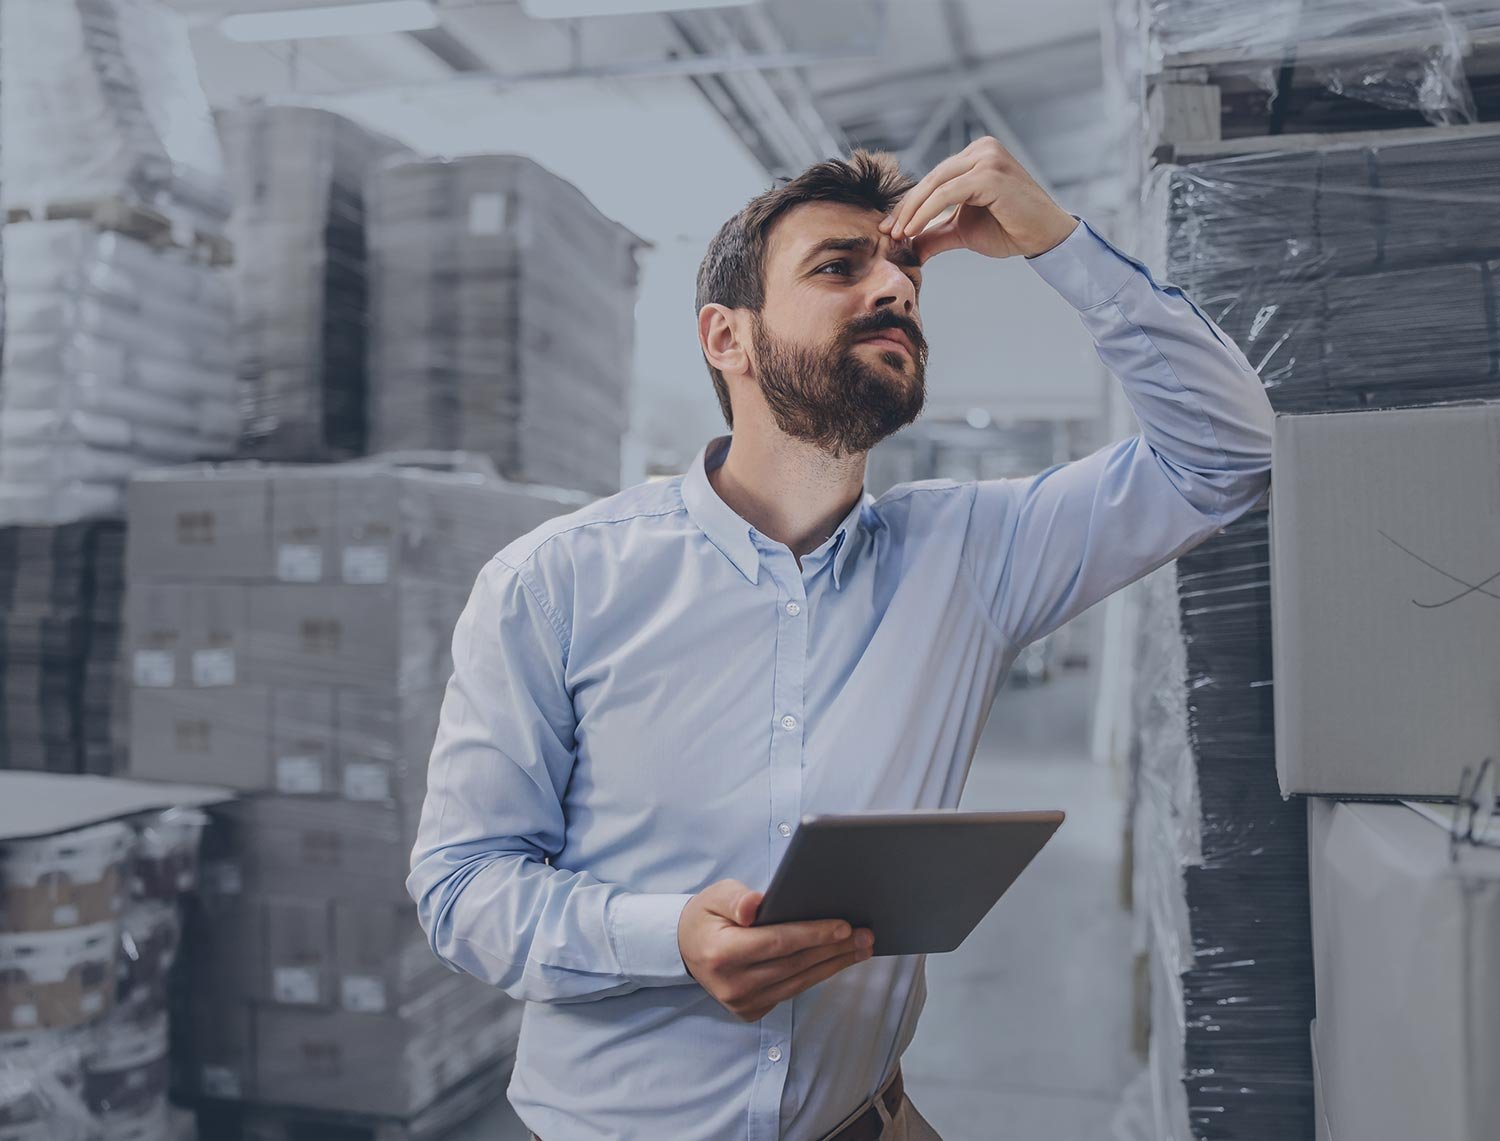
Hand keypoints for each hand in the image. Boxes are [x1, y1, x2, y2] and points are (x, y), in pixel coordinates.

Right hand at [678, 879, 873, 1021]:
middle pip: (794, 964)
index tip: (844, 925)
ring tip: (861, 948)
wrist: (687, 949)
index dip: (812, 934)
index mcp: (722, 953)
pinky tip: (837, 960)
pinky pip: (792, 990)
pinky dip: (817, 974)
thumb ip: (736, 899)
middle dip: (834, 948)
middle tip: (866, 935)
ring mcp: (742, 1003)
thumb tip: (755, 905)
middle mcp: (732, 984)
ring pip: (799, 981)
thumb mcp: (715, 896)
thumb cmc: (708, 916)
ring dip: (834, 964)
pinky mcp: (751, 1011)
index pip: (777, 942)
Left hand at [878, 136, 1076, 262]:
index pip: (933, 178)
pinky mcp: (991, 173)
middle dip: (906, 207)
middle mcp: (982, 149)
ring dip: (912, 211)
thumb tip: (908, 245)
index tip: (890, 227)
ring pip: (936, 184)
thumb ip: (936, 232)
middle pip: (931, 179)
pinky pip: (947, 193)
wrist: (1043, 237)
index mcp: (976, 155)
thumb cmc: (1010, 229)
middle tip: (888, 232)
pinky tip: (913, 231)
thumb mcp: (963, 230)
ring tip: (899, 235)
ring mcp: (988, 157)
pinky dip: (926, 213)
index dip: (909, 204)